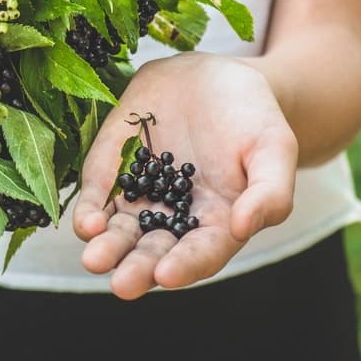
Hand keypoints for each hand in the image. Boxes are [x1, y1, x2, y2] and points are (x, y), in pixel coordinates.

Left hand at [72, 52, 297, 298]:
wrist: (215, 77)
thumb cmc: (253, 116)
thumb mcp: (274, 148)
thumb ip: (269, 192)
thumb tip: (243, 227)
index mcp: (217, 223)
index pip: (201, 254)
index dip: (185, 266)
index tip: (167, 274)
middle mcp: (174, 218)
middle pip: (153, 252)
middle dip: (136, 269)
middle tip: (122, 284)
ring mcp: (140, 195)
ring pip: (119, 233)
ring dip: (107, 248)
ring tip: (94, 258)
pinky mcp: (113, 169)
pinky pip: (98, 196)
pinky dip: (89, 212)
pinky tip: (86, 223)